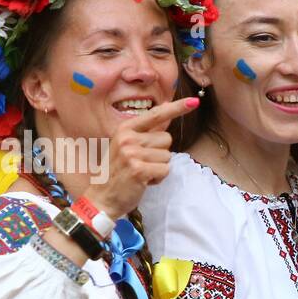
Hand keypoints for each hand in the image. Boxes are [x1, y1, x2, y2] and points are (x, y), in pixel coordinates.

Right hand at [93, 97, 198, 216]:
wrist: (102, 197)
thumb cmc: (119, 172)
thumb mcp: (129, 146)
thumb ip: (148, 131)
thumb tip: (167, 111)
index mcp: (125, 129)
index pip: (156, 115)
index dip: (176, 108)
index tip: (194, 101)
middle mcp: (128, 138)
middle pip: (167, 139)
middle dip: (160, 153)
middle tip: (141, 163)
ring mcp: (132, 153)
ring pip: (168, 156)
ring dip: (159, 167)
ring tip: (141, 172)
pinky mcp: (139, 169)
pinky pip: (165, 170)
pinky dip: (158, 178)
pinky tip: (143, 181)